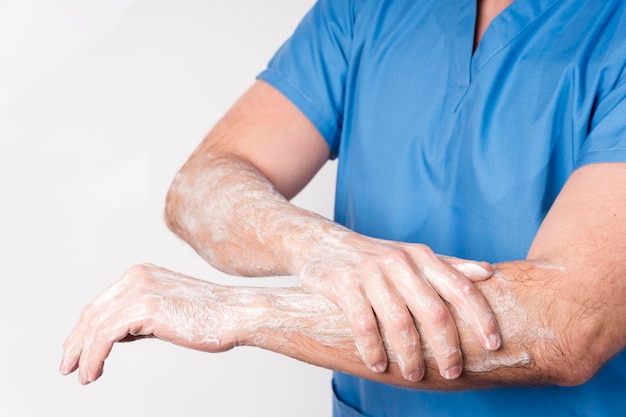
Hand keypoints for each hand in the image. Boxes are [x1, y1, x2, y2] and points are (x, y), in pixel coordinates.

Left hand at [59, 264, 234, 384]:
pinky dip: (94, 357)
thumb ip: (139, 320)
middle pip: (93, 312)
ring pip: (95, 325)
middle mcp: (136, 277)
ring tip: (80, 375)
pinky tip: (93, 373)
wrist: (235, 314)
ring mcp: (139, 289)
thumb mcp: (166, 314)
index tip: (76, 350)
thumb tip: (117, 337)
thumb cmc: (209, 318)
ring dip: (83, 354)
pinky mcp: (144, 307)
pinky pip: (105, 335)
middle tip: (67, 365)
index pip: (102, 303)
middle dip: (76, 342)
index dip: (84, 329)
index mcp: (141, 274)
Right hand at [298, 231, 500, 381]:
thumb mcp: (413, 256)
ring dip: (410, 355)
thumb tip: (489, 272)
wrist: (322, 244)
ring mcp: (370, 272)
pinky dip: (373, 350)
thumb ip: (449, 266)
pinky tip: (378, 365)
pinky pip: (363, 324)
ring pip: (400, 322)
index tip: (494, 345)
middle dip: (447, 347)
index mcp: (421, 256)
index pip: (460, 287)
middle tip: (452, 373)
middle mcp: (399, 261)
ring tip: (415, 375)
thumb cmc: (376, 256)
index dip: (481, 317)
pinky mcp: (344, 284)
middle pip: (434, 311)